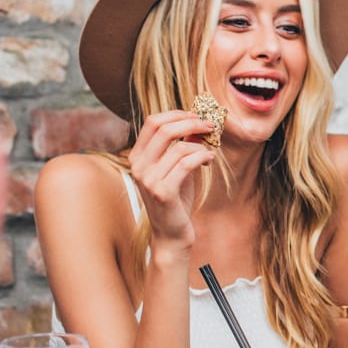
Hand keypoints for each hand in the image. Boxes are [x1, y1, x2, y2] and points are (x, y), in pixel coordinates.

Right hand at [127, 110, 215, 246]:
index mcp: (137, 156)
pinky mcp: (163, 192)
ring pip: (180, 147)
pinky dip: (202, 158)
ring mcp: (148, 179)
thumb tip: (196, 123)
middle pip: (164, 128)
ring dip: (201, 147)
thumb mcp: (177, 168)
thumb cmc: (175, 200)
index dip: (177, 114)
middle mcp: (138, 166)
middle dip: (191, 122)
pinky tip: (209, 161)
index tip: (196, 116)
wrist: (171, 233)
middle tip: (209, 126)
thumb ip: (182, 146)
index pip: (153, 122)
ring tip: (209, 154)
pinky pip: (186, 164)